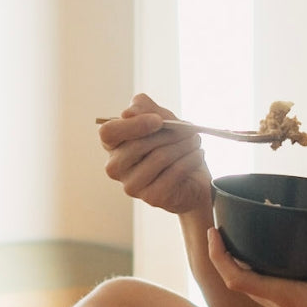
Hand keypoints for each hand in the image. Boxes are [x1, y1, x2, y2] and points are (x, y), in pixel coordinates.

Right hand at [99, 94, 210, 213]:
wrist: (192, 177)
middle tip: (190, 129)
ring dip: (183, 145)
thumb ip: (143, 108)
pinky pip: (174, 173)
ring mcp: (132, 185)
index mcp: (113, 145)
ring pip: (159, 158)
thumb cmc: (171, 144)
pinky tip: (198, 154)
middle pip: (137, 145)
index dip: (133, 125)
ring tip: (196, 140)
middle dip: (169, 134)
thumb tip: (128, 113)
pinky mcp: (152, 197)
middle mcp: (116, 167)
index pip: (109, 132)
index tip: (159, 120)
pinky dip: (190, 160)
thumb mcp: (159, 119)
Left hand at [207, 208, 306, 306]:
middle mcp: (278, 306)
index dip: (219, 256)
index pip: (236, 279)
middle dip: (227, 256)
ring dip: (244, 266)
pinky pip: (270, 292)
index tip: (214, 233)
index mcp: (283, 297)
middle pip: (239, 281)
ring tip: (247, 240)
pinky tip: (281, 262)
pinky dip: (265, 274)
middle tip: (226, 229)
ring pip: (254, 287)